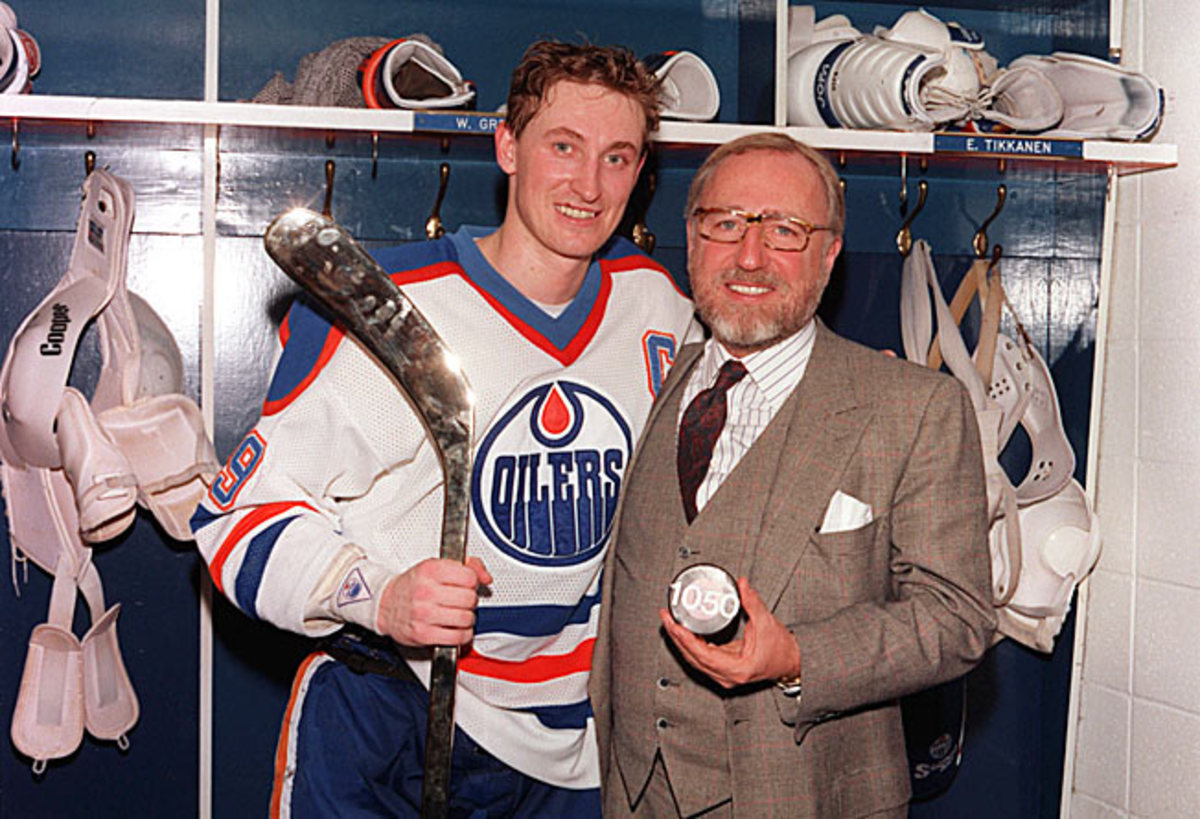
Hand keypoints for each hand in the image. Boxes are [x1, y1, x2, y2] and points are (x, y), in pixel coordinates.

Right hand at [377, 557, 491, 646]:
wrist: (385, 604)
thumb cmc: (413, 585)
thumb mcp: (436, 566)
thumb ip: (467, 565)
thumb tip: (485, 577)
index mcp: (431, 570)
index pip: (469, 577)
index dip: (472, 582)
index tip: (466, 585)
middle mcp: (426, 591)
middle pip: (469, 598)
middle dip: (470, 601)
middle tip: (461, 601)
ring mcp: (424, 613)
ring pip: (466, 618)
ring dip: (467, 619)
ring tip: (458, 615)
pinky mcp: (424, 634)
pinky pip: (458, 637)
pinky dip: (463, 635)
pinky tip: (456, 629)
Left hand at [659, 577, 800, 688]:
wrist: (792, 662)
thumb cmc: (781, 648)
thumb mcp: (767, 622)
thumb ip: (752, 602)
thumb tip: (742, 584)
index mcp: (736, 668)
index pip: (701, 654)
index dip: (684, 638)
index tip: (674, 623)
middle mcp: (727, 676)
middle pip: (692, 657)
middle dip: (677, 637)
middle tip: (666, 617)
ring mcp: (724, 676)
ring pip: (694, 660)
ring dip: (681, 641)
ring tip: (670, 622)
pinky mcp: (723, 671)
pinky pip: (701, 659)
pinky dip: (691, 645)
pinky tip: (684, 632)